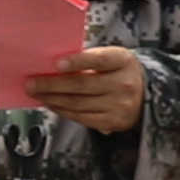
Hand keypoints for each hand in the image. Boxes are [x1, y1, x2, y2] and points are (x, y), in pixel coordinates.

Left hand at [27, 44, 148, 134]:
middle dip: (52, 84)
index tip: (57, 63)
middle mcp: (123, 84)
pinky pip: (82, 117)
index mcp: (122, 61)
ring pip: (78, 103)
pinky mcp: (114, 122)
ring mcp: (120, 105)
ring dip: (52, 99)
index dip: (77, 62)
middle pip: (82, 85)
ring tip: (35, 94)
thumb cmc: (118, 70)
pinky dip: (62, 111)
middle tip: (31, 83)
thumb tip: (51, 64)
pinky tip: (50, 104)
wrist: (148, 93)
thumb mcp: (111, 57)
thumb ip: (87, 58)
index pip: (99, 60)